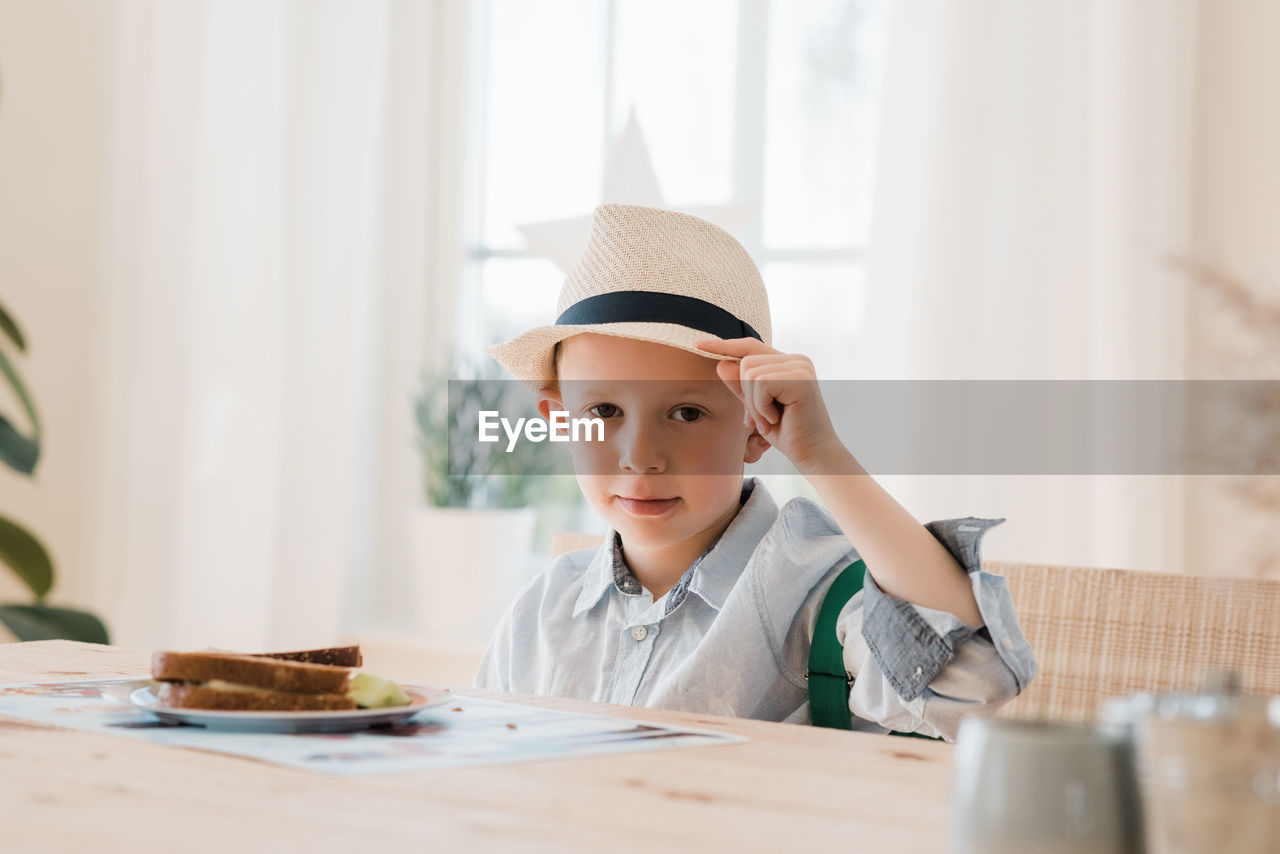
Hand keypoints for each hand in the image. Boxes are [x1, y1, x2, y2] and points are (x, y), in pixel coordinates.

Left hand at [696, 338, 843, 472]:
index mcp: (787, 362)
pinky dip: (762, 407)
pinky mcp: (801, 379)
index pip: (750, 346)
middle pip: (746, 362)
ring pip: (751, 374)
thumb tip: (721, 364)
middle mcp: (796, 359)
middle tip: (763, 419)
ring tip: (772, 420)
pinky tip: (778, 418)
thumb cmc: (786, 432)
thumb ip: (740, 386)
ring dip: (755, 405)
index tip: (700, 345)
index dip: (725, 345)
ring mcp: (800, 367)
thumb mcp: (755, 407)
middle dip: (747, 396)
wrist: (811, 453)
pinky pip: (761, 384)